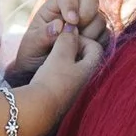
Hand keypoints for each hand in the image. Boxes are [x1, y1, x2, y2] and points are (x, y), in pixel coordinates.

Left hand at [3, 0, 103, 85]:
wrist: (40, 71)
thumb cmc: (32, 54)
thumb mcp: (31, 45)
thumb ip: (42, 35)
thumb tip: (59, 25)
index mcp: (55, 7)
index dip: (71, 5)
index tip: (72, 21)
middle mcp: (74, 11)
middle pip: (91, 0)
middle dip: (88, 14)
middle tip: (79, 32)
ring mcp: (87, 23)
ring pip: (100, 19)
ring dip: (92, 33)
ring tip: (76, 47)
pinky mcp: (97, 37)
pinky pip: (106, 36)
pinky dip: (98, 43)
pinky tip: (85, 53)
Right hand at [9, 17, 109, 135]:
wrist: (39, 109)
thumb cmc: (53, 79)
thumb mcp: (60, 54)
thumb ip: (68, 38)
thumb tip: (72, 27)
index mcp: (91, 68)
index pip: (96, 46)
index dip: (82, 38)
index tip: (66, 38)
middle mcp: (88, 80)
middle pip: (85, 57)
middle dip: (72, 48)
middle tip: (57, 46)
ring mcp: (78, 90)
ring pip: (75, 68)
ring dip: (64, 60)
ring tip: (50, 58)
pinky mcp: (66, 96)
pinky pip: (66, 78)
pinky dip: (58, 72)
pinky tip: (47, 72)